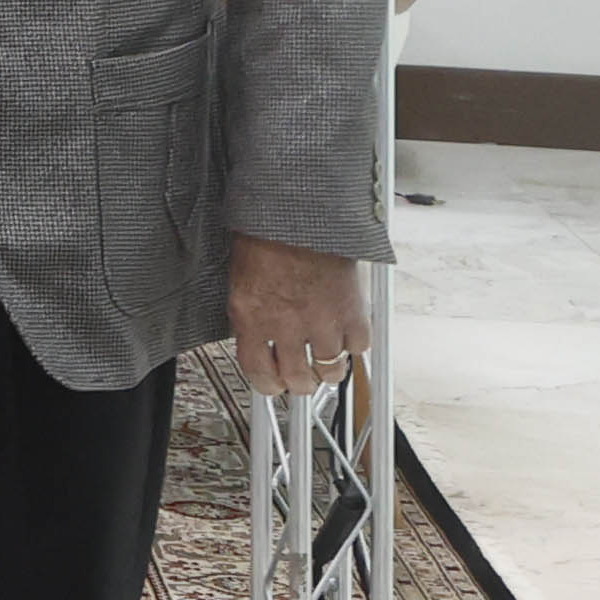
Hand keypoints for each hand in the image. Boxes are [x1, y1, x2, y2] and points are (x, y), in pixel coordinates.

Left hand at [231, 234, 370, 399]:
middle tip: (302, 379)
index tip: (273, 386)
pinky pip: (359, 346)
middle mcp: (285, 326)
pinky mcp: (351, 312)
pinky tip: (347, 337)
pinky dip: (355, 345)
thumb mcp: (240, 279)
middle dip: (300, 384)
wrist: (299, 213)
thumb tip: (256, 336)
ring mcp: (321, 322)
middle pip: (297, 379)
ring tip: (326, 362)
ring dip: (329, 369)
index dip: (267, 386)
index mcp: (251, 318)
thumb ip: (250, 314)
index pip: (257, 372)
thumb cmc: (265, 236)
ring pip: (330, 369)